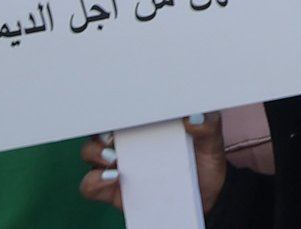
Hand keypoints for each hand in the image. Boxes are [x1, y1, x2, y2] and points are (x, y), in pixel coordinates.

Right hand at [80, 115, 226, 212]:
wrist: (205, 197)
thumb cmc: (203, 162)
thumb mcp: (211, 140)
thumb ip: (207, 126)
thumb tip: (194, 116)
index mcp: (147, 122)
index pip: (125, 108)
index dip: (117, 104)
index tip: (123, 106)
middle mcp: (128, 141)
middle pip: (100, 127)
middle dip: (102, 128)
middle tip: (114, 136)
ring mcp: (118, 165)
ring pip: (90, 153)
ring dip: (95, 152)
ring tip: (114, 159)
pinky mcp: (112, 190)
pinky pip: (90, 184)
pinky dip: (95, 181)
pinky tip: (113, 179)